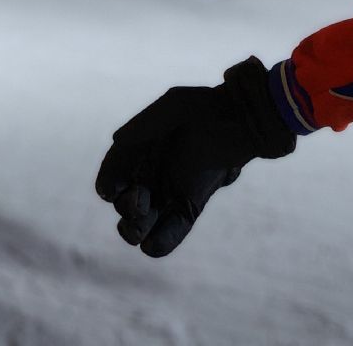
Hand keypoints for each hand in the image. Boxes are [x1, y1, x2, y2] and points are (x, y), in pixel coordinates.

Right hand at [96, 58, 294, 256]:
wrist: (243, 117)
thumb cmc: (208, 107)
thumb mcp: (172, 107)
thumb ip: (144, 125)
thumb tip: (117, 141)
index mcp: (140, 151)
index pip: (114, 173)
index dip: (109, 182)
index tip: (111, 188)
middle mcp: (151, 175)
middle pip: (125, 201)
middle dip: (125, 206)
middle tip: (138, 200)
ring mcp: (170, 192)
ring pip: (143, 221)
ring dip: (134, 229)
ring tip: (138, 228)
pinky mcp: (190, 206)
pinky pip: (172, 231)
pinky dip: (160, 242)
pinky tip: (151, 245)